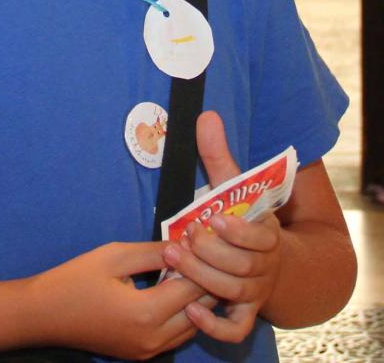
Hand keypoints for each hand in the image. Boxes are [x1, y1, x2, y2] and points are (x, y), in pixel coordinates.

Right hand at [26, 241, 215, 358]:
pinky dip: (185, 314)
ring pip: (192, 326)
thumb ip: (153, 252)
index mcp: (147, 313)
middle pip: (200, 310)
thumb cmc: (77, 280)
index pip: (193, 288)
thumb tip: (184, 244)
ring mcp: (148, 351)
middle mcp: (154, 339)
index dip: (203, 262)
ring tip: (196, 268)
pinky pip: (176, 336)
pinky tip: (177, 290)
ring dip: (198, 299)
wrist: (44, 315)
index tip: (206, 240)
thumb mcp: (115, 255)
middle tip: (208, 253)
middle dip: (206, 280)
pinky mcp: (141, 354)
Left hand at [162, 111, 281, 343]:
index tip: (213, 218)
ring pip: (232, 291)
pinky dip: (216, 325)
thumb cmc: (242, 219)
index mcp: (266, 233)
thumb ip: (219, 154)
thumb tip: (206, 115)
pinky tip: (192, 310)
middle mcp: (264, 265)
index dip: (237, 230)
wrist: (272, 264)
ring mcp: (256, 293)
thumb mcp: (234, 186)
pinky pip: (235, 329)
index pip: (257, 236)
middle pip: (240, 266)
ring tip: (173, 259)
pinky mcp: (245, 315)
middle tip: (181, 239)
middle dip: (209, 253)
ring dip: (202, 277)